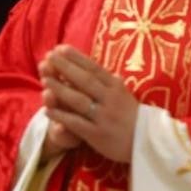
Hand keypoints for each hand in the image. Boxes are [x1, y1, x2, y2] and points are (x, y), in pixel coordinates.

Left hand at [38, 45, 138, 162]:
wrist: (145, 142)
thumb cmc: (131, 116)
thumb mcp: (124, 94)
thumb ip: (110, 82)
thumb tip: (98, 68)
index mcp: (116, 87)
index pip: (94, 68)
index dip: (77, 58)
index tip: (61, 48)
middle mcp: (110, 99)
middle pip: (85, 80)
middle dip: (66, 67)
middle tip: (49, 56)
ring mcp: (103, 116)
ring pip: (79, 100)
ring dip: (60, 89)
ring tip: (44, 79)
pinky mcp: (97, 134)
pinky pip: (76, 123)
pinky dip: (61, 116)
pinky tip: (47, 110)